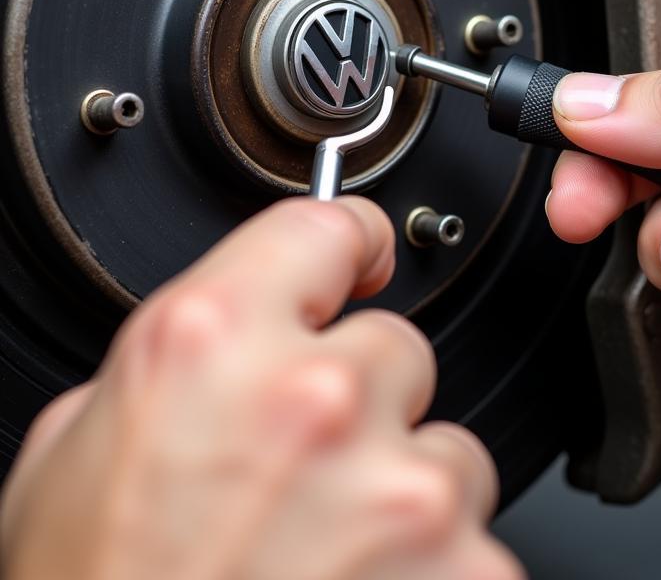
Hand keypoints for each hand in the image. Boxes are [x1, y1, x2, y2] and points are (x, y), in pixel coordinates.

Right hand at [0, 197, 521, 579]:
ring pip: (446, 443)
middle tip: (305, 474)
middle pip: (397, 344)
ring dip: (402, 487)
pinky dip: (435, 565)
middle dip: (364, 399)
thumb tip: (223, 339)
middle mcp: (317, 398)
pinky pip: (472, 535)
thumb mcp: (76, 456)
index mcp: (213, 345)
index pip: (326, 227)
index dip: (348, 243)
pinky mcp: (465, 568)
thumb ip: (170, 368)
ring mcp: (400, 487)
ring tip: (328, 552)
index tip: (362, 260)